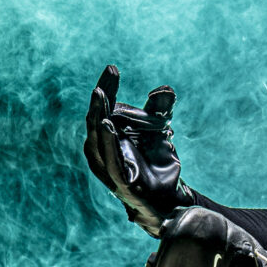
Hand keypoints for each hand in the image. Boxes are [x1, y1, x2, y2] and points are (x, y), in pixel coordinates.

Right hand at [83, 66, 195, 235]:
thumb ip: (159, 111)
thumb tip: (165, 90)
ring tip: (100, 96)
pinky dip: (108, 143)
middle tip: (102, 81)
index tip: (112, 68)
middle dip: (99, 99)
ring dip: (98, 117)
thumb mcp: (160, 132)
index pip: (102, 108)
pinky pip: (110, 160)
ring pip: (97, 141)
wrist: (172, 198)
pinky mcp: (120, 182)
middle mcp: (103, 152)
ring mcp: (109, 169)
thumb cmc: (159, 164)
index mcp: (109, 137)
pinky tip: (108, 126)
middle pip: (95, 121)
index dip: (106, 88)